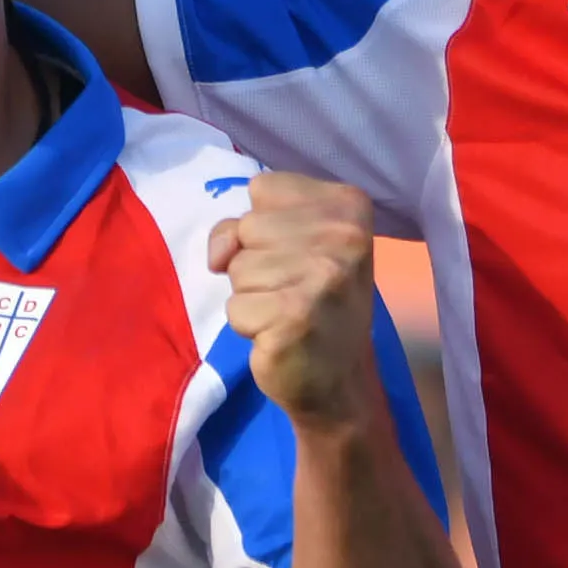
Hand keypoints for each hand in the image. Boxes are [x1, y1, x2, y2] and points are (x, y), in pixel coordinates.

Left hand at [212, 174, 388, 430]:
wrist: (338, 379)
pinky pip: (236, 307)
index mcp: (348, 204)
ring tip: (287, 311)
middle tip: (294, 289)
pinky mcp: (296, 316)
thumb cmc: (312, 301)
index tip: (299, 255)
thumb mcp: (287, 244)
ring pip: (238, 268)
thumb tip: (219, 255)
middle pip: (248, 226)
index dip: (266, 227)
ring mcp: (323, 276)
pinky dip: (248, 326)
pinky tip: (280, 334)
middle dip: (257, 262)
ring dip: (252, 296)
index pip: (263, 188)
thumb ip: (242, 226)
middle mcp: (344, 235)